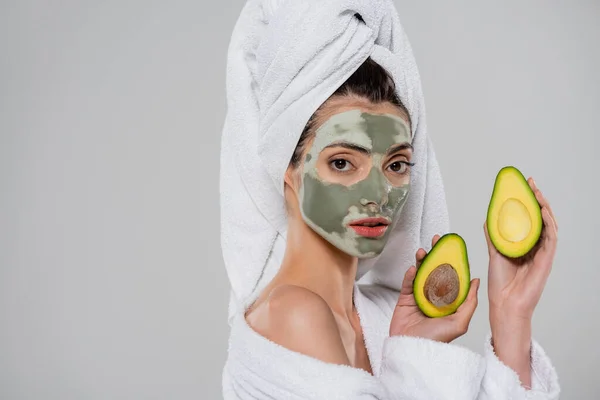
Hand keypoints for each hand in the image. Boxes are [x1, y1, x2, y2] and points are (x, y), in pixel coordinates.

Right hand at [389, 234, 480, 342]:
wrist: (412, 350)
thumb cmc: (437, 340)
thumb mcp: (459, 323)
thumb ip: (469, 303)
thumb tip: (476, 282)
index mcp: (449, 301)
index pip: (453, 276)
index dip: (453, 260)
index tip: (454, 247)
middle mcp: (435, 296)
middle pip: (436, 269)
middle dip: (436, 254)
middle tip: (437, 240)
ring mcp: (419, 296)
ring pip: (421, 272)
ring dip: (422, 260)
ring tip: (423, 251)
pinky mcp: (404, 299)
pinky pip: (407, 283)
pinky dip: (410, 274)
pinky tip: (413, 268)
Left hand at [484, 177, 557, 322]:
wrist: (504, 304)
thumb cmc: (500, 283)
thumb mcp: (494, 253)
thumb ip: (494, 237)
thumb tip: (488, 220)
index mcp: (524, 245)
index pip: (529, 219)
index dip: (528, 202)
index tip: (523, 186)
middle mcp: (536, 248)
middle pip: (540, 219)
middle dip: (537, 200)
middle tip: (531, 183)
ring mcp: (542, 254)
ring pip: (548, 226)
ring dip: (544, 208)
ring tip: (537, 193)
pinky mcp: (547, 261)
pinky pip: (551, 239)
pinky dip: (549, 224)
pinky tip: (544, 212)